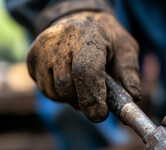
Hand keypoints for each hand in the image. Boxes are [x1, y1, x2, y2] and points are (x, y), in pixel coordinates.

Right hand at [27, 11, 141, 121]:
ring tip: (84, 85)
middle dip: (84, 102)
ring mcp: (41, 49)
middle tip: (98, 102)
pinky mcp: (31, 59)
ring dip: (73, 99)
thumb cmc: (106, 38)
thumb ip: (129, 73)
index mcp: (88, 35)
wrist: (78, 19)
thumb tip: (134, 98)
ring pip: (54, 93)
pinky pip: (46, 90)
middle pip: (67, 86)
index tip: (101, 114)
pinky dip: (60, 95)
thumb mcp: (125, 48)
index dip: (92, 97)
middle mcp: (59, 40)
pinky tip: (70, 80)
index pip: (85, 70)